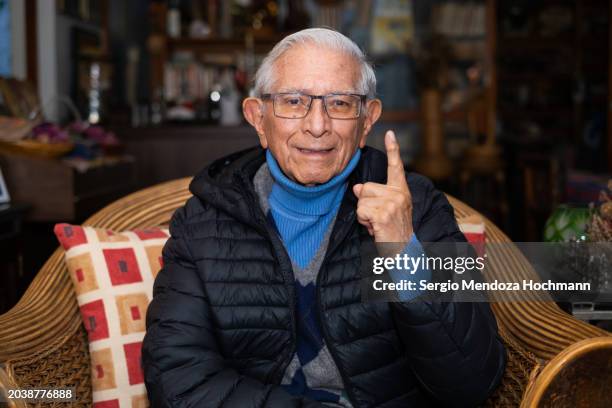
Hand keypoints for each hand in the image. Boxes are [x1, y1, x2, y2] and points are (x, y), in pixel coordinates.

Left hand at [353, 130, 413, 253]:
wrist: (402, 250)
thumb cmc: (392, 230)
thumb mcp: (384, 209)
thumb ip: (373, 196)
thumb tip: (357, 188)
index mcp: (401, 190)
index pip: (396, 167)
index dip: (393, 149)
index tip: (390, 133)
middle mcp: (399, 194)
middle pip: (366, 187)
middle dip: (366, 203)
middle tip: (378, 217)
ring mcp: (392, 204)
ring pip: (362, 200)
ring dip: (364, 214)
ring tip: (377, 223)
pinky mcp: (383, 214)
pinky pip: (361, 211)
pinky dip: (364, 221)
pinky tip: (375, 228)